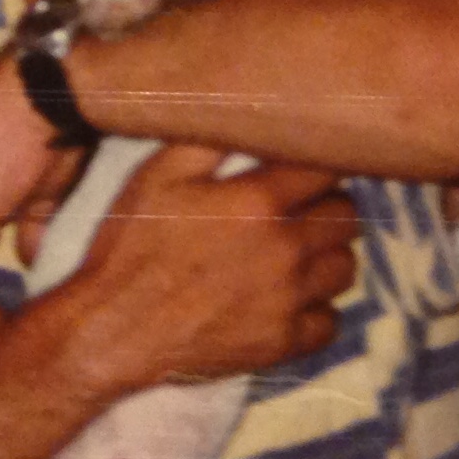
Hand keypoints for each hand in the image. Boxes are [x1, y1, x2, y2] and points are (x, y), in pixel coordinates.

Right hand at [55, 153, 361, 392]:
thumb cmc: (129, 248)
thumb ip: (209, 141)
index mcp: (257, 202)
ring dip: (326, 256)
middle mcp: (285, 249)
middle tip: (298, 209)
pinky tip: (288, 299)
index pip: (327, 170)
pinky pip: (330, 322)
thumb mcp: (157, 177)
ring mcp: (288, 300)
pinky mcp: (282, 343)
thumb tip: (247, 114)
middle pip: (347, 217)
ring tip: (295, 253)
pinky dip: (315, 309)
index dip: (317, 166)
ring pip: (346, 268)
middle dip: (327, 206)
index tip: (300, 170)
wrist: (111, 330)